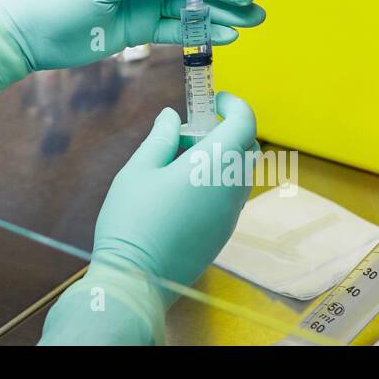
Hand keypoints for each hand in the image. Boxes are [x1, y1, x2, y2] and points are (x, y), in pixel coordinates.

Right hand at [40, 94, 256, 344]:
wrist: (137, 278)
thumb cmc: (133, 218)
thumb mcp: (139, 169)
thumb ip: (160, 138)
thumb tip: (171, 116)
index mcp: (213, 165)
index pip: (244, 123)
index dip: (233, 105)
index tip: (213, 100)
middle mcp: (231, 189)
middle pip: (245, 148)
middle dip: (223, 131)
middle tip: (186, 134)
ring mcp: (230, 215)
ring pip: (237, 173)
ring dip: (217, 158)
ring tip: (175, 164)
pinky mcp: (223, 234)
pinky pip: (229, 195)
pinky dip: (214, 181)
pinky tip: (178, 191)